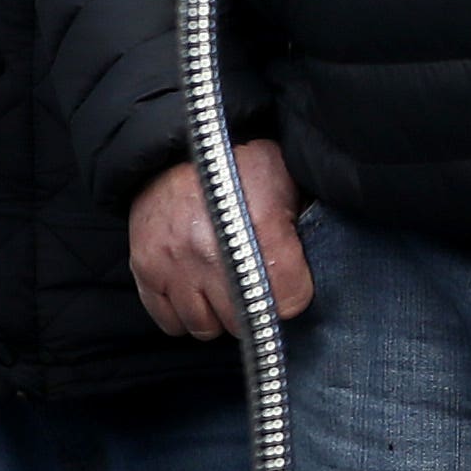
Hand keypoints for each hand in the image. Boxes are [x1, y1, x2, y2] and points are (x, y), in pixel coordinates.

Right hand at [127, 139, 310, 338]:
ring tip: (222, 287)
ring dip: (217, 314)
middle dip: (254, 307)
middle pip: (244, 321)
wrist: (180, 143)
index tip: (289, 283)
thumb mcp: (285, 179)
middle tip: (254, 284)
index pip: (288, 302)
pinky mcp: (146, 268)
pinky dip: (183, 314)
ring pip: (206, 327)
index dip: (292, 294)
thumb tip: (324, 263)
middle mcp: (214, 251)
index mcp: (260, 225)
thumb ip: (305, 222)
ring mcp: (175, 263)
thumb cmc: (241, 163)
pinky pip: (170, 322)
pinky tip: (195, 291)